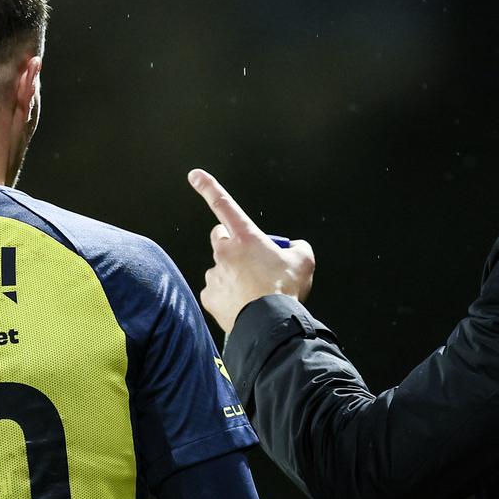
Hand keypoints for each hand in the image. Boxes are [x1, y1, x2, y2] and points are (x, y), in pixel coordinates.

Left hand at [188, 168, 314, 334]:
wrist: (270, 324)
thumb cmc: (285, 290)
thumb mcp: (305, 261)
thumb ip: (298, 248)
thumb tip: (295, 248)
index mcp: (246, 237)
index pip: (224, 205)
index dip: (208, 187)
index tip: (194, 175)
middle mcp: (225, 252)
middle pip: (219, 237)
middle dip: (230, 242)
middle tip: (248, 256)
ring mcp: (215, 275)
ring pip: (219, 267)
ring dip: (232, 272)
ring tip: (252, 289)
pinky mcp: (210, 296)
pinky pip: (216, 291)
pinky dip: (226, 294)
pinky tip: (242, 303)